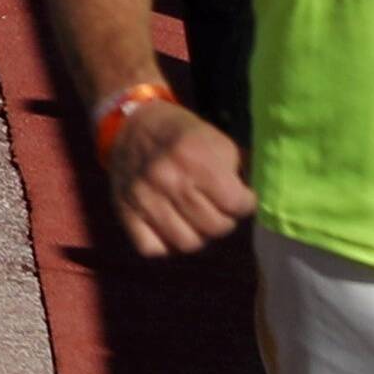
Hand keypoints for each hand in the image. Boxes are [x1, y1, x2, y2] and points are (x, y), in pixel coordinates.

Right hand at [104, 97, 256, 253]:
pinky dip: (165, 244)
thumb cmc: (183, 135)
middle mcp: (167, 179)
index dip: (245, 203)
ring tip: (196, 218)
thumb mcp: (216, 141)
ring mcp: (143, 198)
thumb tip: (248, 203)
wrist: (132, 125)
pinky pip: (153, 248)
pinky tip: (171, 226)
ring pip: (187, 243)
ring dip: (198, 234)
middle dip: (224, 220)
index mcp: (193, 157)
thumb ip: (236, 172)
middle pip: (214, 227)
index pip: (235, 203)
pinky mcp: (125, 212)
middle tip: (218, 208)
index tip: (241, 199)